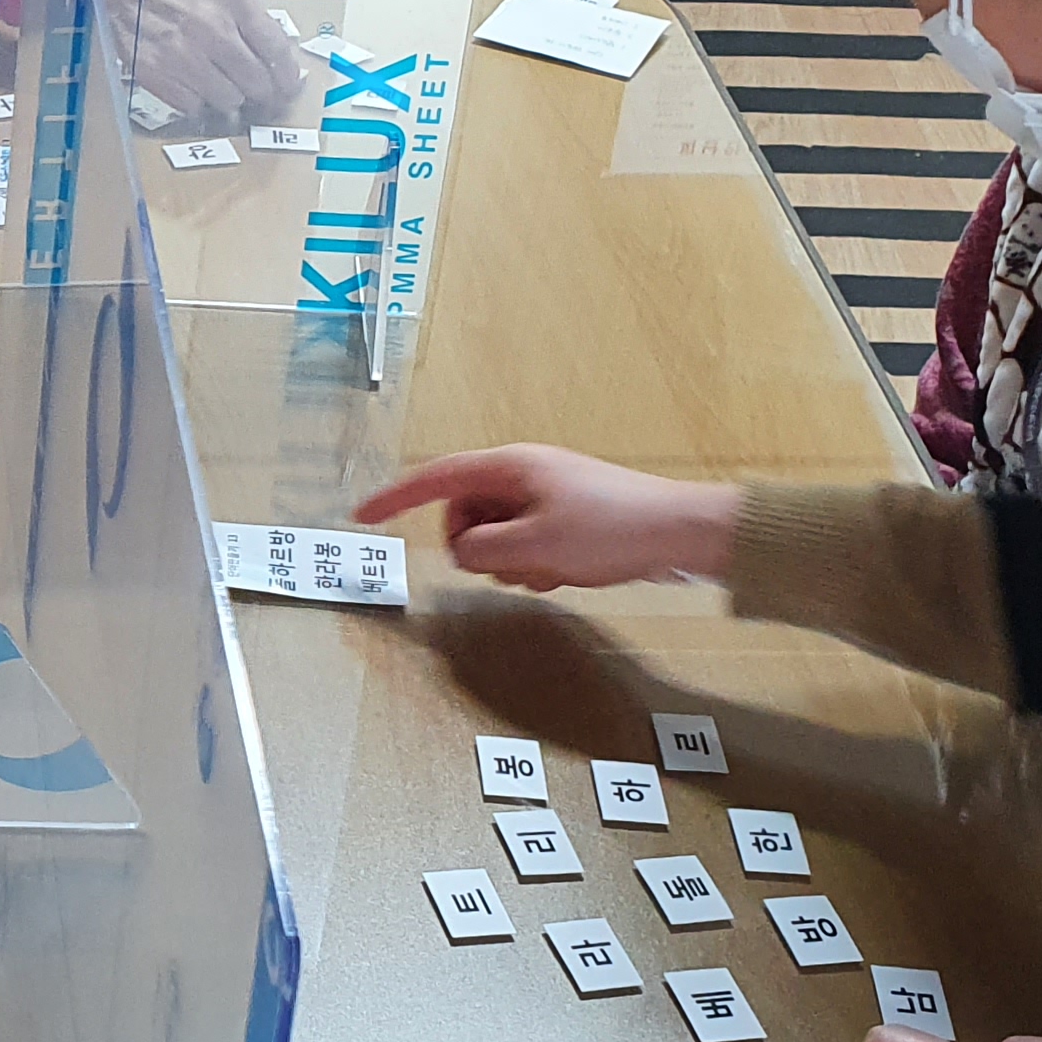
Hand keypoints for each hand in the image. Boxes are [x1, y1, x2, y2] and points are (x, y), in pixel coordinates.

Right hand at [92, 0, 301, 120]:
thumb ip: (248, 9)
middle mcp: (213, 29)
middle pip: (256, 82)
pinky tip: (195, 87)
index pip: (276, 50)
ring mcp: (184, 55)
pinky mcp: (157, 74)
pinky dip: (198, 101)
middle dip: (263, 92)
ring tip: (225, 87)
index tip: (288, 85)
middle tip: (260, 93)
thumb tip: (271, 47)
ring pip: (228, 99)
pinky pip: (192, 105)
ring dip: (230, 97)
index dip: (287, 76)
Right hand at [352, 444, 738, 588]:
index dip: (394, 498)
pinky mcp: (563, 518)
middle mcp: (521, 475)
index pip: (435, 479)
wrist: (679, 532)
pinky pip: (524, 545)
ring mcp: (543, 496)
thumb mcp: (534, 547)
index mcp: (509, 468)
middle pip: (464, 516)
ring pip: (494, 536)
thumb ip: (482, 551)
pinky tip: (565, 573)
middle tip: (510, 567)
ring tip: (550, 570)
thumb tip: (463, 553)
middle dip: (476, 549)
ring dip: (511, 563)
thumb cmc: (610, 529)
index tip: (362, 514)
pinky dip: (535, 565)